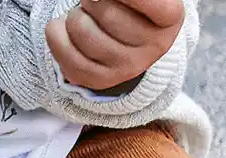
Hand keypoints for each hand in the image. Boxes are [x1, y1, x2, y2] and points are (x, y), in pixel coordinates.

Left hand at [46, 0, 184, 93]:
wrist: (130, 37)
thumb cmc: (132, 5)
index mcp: (169, 17)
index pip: (145, 0)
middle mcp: (152, 48)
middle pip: (106, 12)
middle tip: (94, 2)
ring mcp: (126, 69)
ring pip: (82, 31)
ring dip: (74, 15)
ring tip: (85, 16)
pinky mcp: (100, 81)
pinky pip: (66, 56)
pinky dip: (56, 34)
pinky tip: (64, 28)